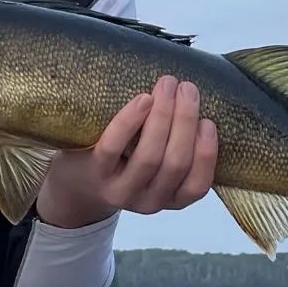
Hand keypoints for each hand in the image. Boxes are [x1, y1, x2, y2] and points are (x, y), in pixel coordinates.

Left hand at [36, 76, 217, 228]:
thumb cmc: (128, 161)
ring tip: (167, 85)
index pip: (197, 186)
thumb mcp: (158, 165)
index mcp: (172, 198)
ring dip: (163, 116)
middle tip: (188, 88)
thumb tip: (197, 99)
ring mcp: (121, 190)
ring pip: (149, 156)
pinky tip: (143, 100)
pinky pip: (114, 146)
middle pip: (175, 164)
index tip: (208, 121)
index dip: (206, 154)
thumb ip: (178, 144)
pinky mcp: (96, 173)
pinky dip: (131, 121)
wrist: (78, 181)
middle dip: (185, 122)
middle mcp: (149, 201)